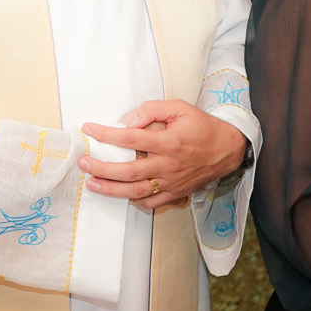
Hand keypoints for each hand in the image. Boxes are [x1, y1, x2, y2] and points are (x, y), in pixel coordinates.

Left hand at [79, 100, 246, 211]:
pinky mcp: (176, 193)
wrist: (227, 150)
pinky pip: (151, 202)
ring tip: (92, 183)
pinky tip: (120, 193)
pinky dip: (134, 200)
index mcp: (169, 142)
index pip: (131, 138)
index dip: (107, 134)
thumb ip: (152, 110)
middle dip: (102, 168)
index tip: (89, 129)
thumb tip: (128, 121)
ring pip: (136, 191)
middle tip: (84, 163)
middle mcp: (169, 165)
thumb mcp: (179, 108)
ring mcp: (172, 182)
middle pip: (129, 170)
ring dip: (111, 189)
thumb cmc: (202, 127)